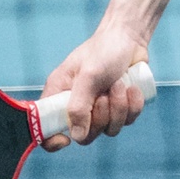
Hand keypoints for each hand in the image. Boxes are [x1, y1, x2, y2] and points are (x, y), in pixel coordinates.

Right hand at [40, 26, 150, 148]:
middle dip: (101, 116)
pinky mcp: (119, 107)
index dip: (52, 141)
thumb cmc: (104, 50)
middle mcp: (77, 106)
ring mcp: (100, 109)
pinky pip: (128, 121)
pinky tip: (133, 87)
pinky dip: (133, 105)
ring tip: (120, 84)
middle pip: (85, 136)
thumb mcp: (88, 75)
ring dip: (119, 107)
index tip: (66, 141)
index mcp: (59, 96)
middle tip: (105, 93)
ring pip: (109, 130)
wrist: (130, 37)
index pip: (46, 129)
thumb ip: (79, 106)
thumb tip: (77, 136)